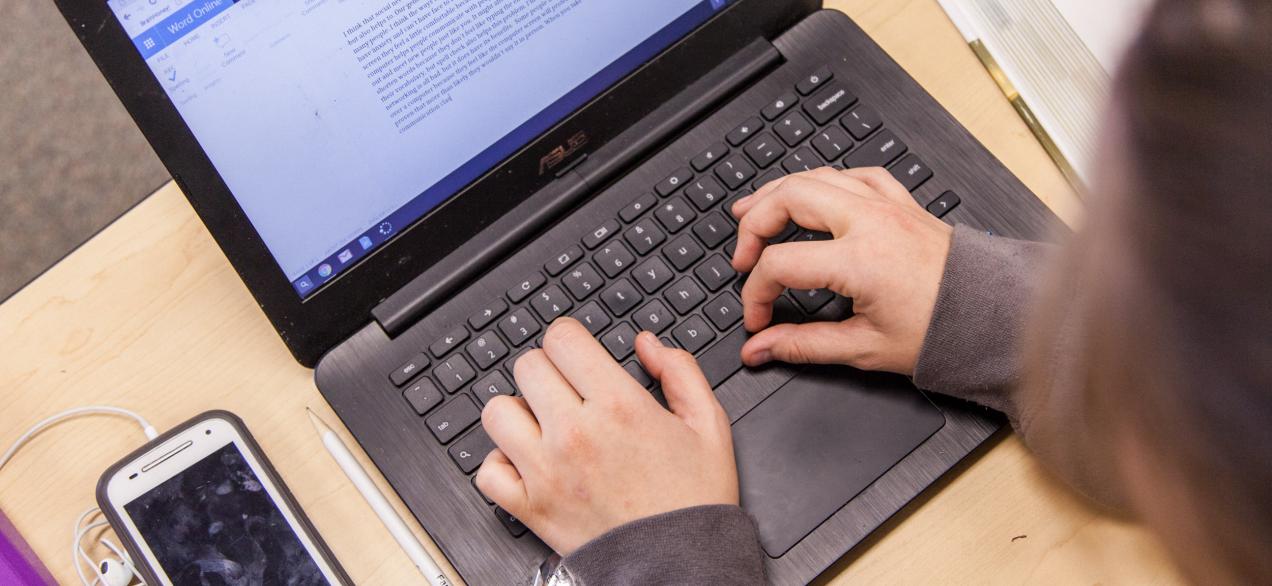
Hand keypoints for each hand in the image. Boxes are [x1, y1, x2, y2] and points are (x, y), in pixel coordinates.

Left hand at [475, 318, 737, 555]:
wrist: (682, 565)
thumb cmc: (695, 500)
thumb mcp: (709, 425)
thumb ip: (680, 372)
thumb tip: (647, 344)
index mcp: (618, 405)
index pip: (562, 338)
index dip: (571, 341)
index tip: (577, 354)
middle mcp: (575, 433)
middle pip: (527, 367)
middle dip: (548, 372)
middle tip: (568, 391)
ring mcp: (546, 471)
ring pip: (497, 412)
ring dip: (519, 412)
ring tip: (544, 425)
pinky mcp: (530, 507)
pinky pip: (488, 471)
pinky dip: (501, 464)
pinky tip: (528, 463)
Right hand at [731, 167, 952, 374]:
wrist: (990, 315)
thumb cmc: (939, 331)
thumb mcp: (865, 348)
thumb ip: (802, 345)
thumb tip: (758, 349)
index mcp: (859, 260)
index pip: (780, 263)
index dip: (755, 292)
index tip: (757, 318)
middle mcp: (869, 221)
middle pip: (788, 197)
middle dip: (753, 224)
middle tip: (741, 254)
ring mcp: (886, 204)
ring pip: (816, 175)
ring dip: (778, 193)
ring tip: (753, 212)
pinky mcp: (900, 201)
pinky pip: (852, 174)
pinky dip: (823, 181)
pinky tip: (812, 194)